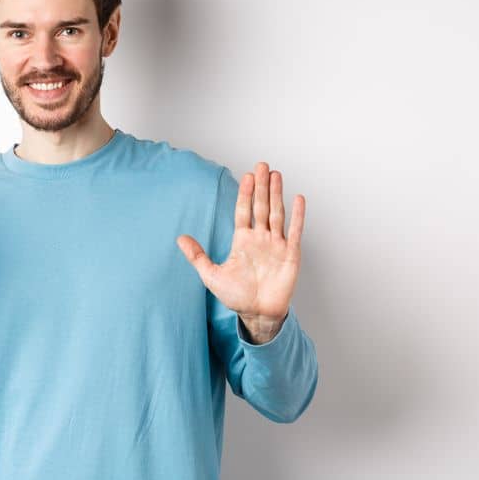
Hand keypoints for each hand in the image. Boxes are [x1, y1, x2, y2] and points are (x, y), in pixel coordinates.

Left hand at [176, 162, 306, 341]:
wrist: (257, 313)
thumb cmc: (236, 296)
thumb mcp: (211, 275)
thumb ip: (197, 256)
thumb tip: (180, 239)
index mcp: (242, 241)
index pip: (243, 211)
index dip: (245, 194)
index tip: (246, 176)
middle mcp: (260, 239)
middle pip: (261, 207)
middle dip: (262, 186)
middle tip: (261, 165)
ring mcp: (276, 245)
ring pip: (277, 214)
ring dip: (277, 194)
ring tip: (276, 175)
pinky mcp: (291, 254)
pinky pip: (294, 231)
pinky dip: (298, 216)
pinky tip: (298, 199)